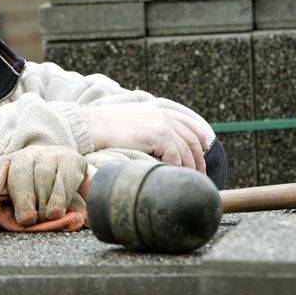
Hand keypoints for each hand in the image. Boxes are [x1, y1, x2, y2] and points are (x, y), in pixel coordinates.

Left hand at [0, 145, 87, 225]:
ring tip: (47, 217)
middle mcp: (27, 156)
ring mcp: (50, 155)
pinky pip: (65, 178)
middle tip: (28, 219)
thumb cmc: (40, 201)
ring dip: (46, 201)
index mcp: (8, 166)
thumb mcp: (18, 210)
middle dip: (23, 198)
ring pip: (43, 175)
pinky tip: (60, 210)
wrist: (76, 188)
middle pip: (20, 171)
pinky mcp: (72, 159)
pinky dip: (62, 197)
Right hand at [81, 102, 208, 171]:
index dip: (200, 139)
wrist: (90, 127)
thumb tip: (154, 146)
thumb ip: (145, 128)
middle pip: (193, 139)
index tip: (205, 152)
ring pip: (187, 150)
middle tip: (200, 176)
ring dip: (191, 169)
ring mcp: (162, 124)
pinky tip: (175, 179)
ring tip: (190, 183)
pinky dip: (178, 169)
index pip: (189, 124)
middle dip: (199, 159)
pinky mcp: (158, 134)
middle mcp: (163, 115)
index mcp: (158, 111)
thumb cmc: (103, 129)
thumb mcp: (130, 122)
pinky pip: (176, 157)